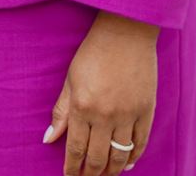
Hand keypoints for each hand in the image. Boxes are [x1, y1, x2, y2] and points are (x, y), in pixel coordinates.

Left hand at [44, 11, 156, 175]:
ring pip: (120, 154)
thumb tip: (48, 138)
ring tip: (105, 175)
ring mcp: (128, 114)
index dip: (72, 168)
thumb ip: (61, 112)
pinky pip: (141, 142)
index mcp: (82, 107)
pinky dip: (134, 157)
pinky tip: (128, 164)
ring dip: (112, 170)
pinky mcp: (147, 110)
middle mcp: (105, 115)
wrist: (126, 33)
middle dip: (91, 173)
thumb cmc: (93, 53)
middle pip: (98, 157)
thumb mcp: (70, 80)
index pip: (75, 148)